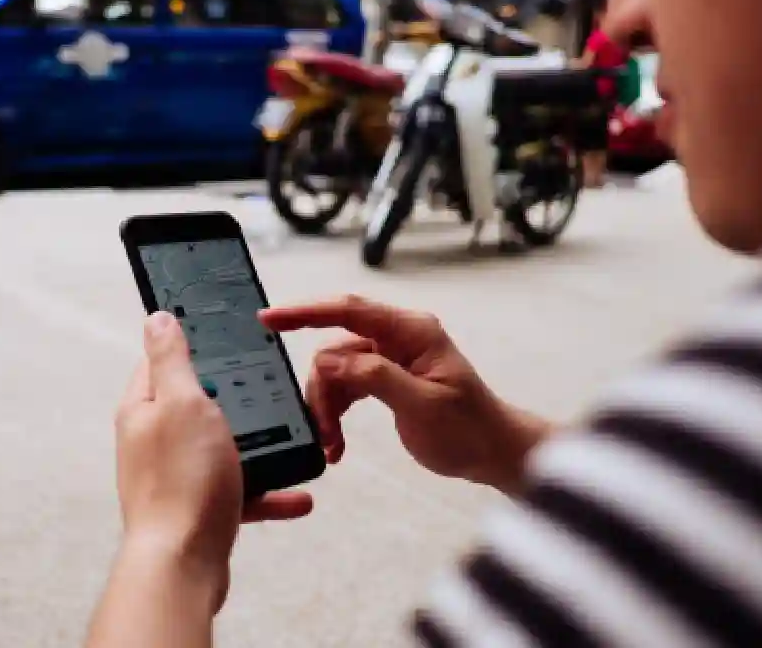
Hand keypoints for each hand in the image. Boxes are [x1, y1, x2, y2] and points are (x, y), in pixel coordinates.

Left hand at [113, 313, 313, 607]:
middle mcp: (154, 442)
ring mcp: (176, 478)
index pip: (160, 361)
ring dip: (260, 448)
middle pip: (197, 406)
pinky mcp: (199, 511)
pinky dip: (269, 494)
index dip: (190, 344)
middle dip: (236, 400)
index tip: (223, 335)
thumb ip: (172, 360)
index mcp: (143, 410)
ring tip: (294, 443)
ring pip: (224, 451)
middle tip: (269, 390)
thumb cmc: (182, 482)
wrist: (182, 566)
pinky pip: (240, 494)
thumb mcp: (183, 403)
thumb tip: (156, 318)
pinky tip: (298, 496)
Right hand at [260, 296, 551, 495]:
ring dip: (327, 408)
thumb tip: (327, 359)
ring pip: (335, 372)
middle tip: (324, 432)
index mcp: (411, 331)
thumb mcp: (423, 405)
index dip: (305, 312)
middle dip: (321, 390)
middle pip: (334, 348)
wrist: (492, 452)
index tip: (269, 319)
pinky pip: (345, 387)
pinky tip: (336, 443)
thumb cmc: (468, 429)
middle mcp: (397, 337)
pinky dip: (336, 414)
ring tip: (331, 444)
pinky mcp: (383, 377)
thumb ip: (375, 377)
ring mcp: (389, 357)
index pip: (348, 310)